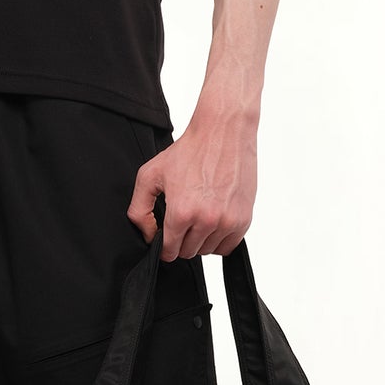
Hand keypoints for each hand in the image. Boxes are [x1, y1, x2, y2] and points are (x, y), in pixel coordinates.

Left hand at [126, 106, 256, 259]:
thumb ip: (139, 210)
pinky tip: (213, 220)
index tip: (165, 236)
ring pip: (208, 251)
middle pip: (189, 252)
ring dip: (200, 240)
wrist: (223, 132)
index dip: (164, 246)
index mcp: (182, 212)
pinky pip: (228, 246)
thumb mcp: (150, 175)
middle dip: (181, 241)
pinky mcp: (244, 218)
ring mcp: (228, 221)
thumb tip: (148, 235)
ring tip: (198, 216)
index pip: (170, 251)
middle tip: (182, 221)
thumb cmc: (189, 150)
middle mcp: (206, 220)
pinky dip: (219, 238)